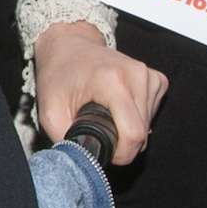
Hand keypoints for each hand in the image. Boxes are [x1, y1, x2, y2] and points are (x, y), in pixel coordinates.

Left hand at [33, 21, 166, 165]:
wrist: (69, 45)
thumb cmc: (58, 75)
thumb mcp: (51, 112)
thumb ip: (68, 141)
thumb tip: (87, 162)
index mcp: (112, 82)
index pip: (134, 134)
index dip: (121, 154)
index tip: (104, 152)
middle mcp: (136, 75)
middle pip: (142, 133)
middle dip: (122, 144)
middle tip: (98, 132)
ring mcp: (148, 75)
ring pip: (148, 125)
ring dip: (129, 130)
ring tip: (105, 116)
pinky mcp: (155, 78)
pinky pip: (152, 112)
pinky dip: (138, 118)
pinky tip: (119, 108)